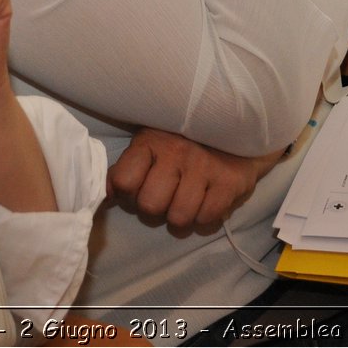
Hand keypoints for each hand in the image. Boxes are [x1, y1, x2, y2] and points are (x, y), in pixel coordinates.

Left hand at [109, 128, 280, 231]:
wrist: (239, 127)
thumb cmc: (186, 139)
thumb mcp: (152, 143)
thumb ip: (129, 168)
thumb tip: (107, 196)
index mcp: (151, 141)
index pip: (123, 182)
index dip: (129, 194)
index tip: (140, 189)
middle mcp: (176, 152)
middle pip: (150, 206)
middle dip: (156, 210)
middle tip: (167, 197)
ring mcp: (205, 166)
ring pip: (178, 218)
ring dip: (182, 216)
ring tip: (188, 200)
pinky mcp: (230, 181)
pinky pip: (207, 219)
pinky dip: (205, 218)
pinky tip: (207, 201)